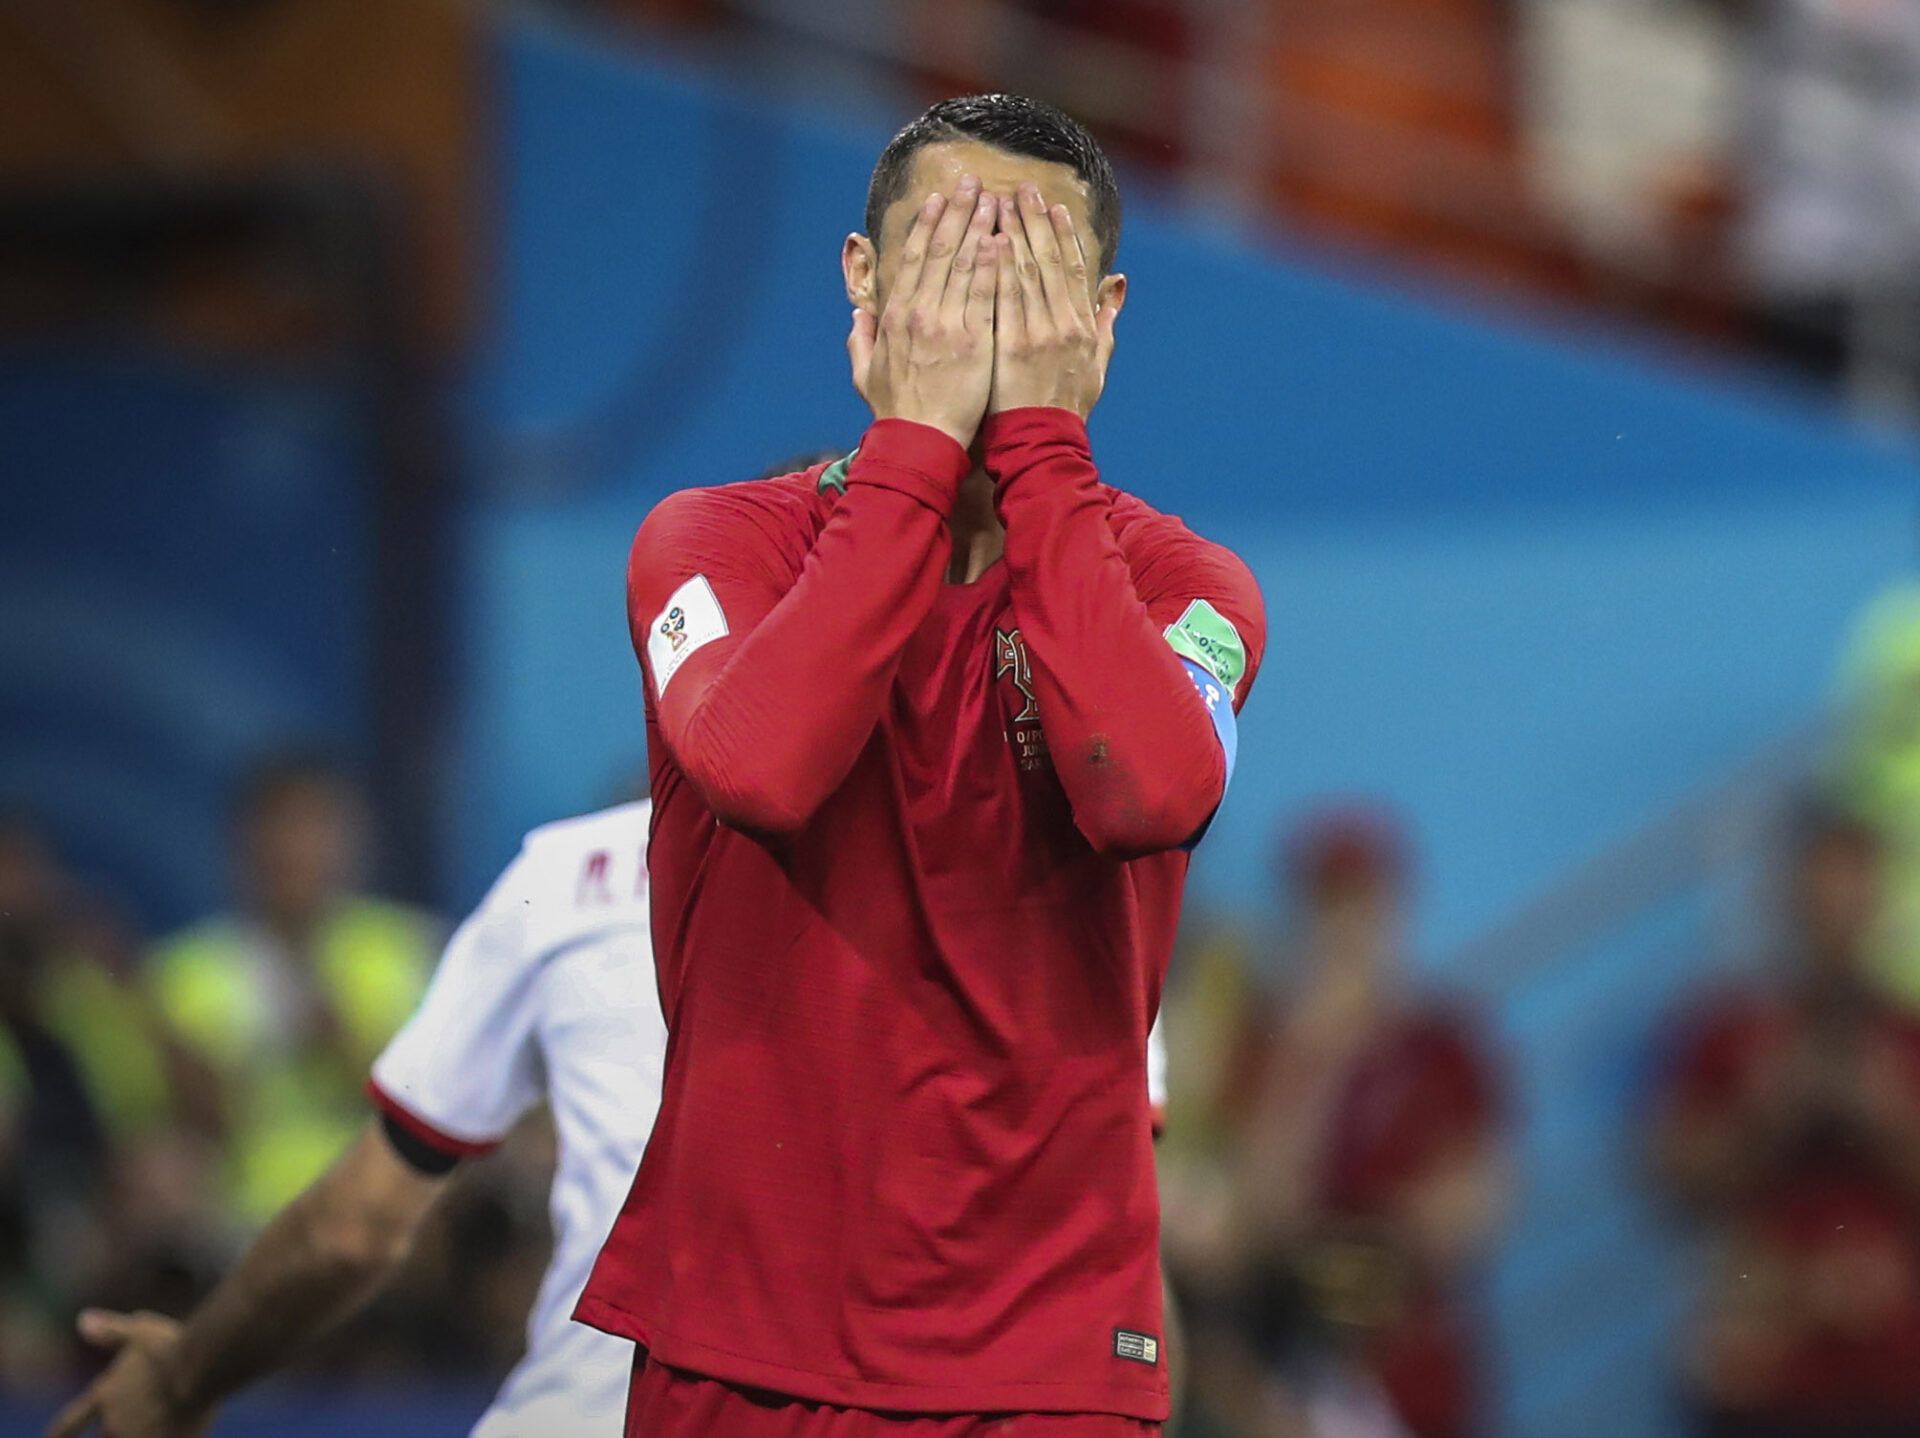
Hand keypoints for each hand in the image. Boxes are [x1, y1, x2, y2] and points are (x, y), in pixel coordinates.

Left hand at [45, 1311, 210, 1437]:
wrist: (199, 1369)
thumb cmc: (171, 1346)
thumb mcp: (141, 1330)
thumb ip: (111, 1331)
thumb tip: (82, 1320)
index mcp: (104, 1395)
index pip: (70, 1423)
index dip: (59, 1435)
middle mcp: (111, 1422)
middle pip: (106, 1436)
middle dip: (120, 1430)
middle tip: (145, 1416)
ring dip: (143, 1432)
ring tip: (162, 1420)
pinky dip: (163, 1437)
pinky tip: (178, 1430)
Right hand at [847, 176, 999, 448]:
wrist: (920, 443)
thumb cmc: (896, 413)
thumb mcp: (865, 375)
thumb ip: (861, 342)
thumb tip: (858, 318)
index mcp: (894, 317)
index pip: (913, 259)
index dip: (926, 225)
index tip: (938, 199)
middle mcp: (919, 313)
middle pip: (940, 251)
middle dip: (956, 212)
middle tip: (971, 182)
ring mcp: (947, 325)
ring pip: (964, 265)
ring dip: (979, 227)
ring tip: (994, 199)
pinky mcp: (974, 342)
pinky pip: (984, 295)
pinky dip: (993, 264)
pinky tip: (1002, 239)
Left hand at [990, 183, 1116, 417]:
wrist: (1044, 442)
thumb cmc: (1067, 406)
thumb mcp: (1098, 363)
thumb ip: (1106, 320)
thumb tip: (1118, 284)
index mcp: (1082, 325)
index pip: (1072, 269)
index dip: (1063, 234)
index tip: (1053, 206)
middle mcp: (1063, 324)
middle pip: (1047, 261)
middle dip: (1035, 222)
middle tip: (1022, 188)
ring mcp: (1037, 334)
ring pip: (1025, 273)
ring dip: (1013, 234)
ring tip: (1000, 202)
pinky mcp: (1012, 346)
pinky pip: (1004, 299)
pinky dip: (997, 268)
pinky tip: (988, 241)